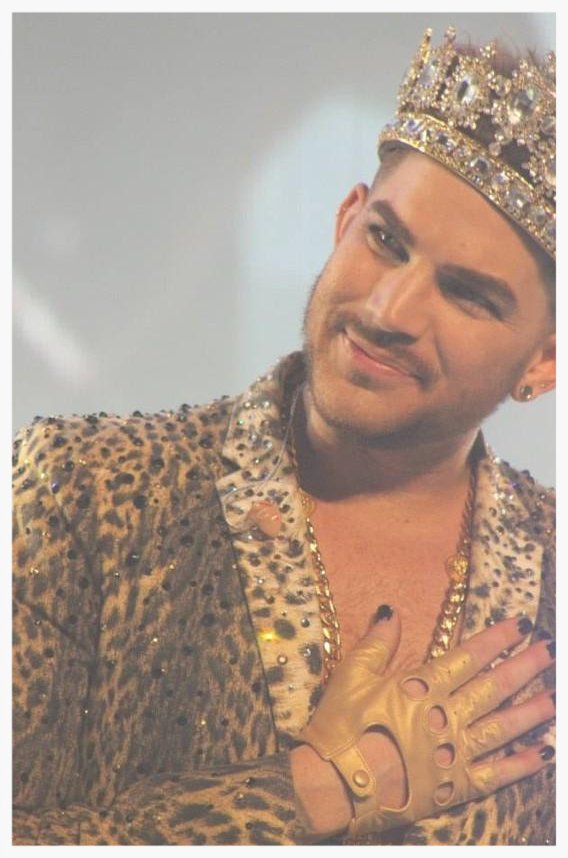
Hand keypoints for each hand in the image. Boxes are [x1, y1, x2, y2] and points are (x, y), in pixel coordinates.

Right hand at [292, 608, 554, 838]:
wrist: (336, 784)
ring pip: (502, 727)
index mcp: (422, 686)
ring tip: (555, 697)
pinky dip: (521, 765)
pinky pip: (495, 774)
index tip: (520, 625)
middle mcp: (445, 715)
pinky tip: (543, 753)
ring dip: (531, 711)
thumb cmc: (340, 726)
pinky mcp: (454, 785)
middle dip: (524, 668)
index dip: (496, 639)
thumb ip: (377, 642)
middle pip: (493, 687)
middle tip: (549, 652)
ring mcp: (453, 752)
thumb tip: (392, 610)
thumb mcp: (351, 674)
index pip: (468, 656)